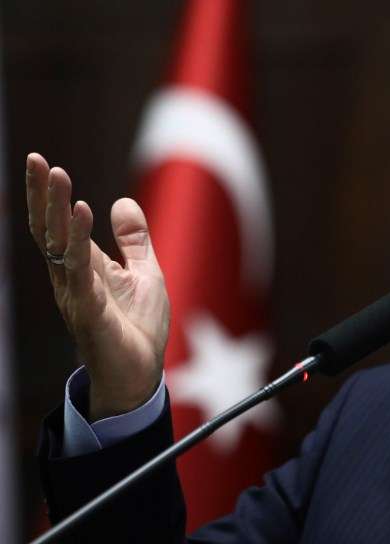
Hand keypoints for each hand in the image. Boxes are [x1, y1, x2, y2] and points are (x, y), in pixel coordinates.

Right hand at [26, 153, 168, 420]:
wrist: (140, 375)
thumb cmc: (138, 328)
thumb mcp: (144, 273)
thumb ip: (133, 241)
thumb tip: (122, 202)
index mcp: (82, 268)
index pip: (58, 225)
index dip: (50, 195)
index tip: (44, 162)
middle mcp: (70, 278)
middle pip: (50, 229)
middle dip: (43, 194)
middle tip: (37, 159)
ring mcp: (76, 294)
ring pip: (59, 245)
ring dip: (57, 209)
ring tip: (56, 175)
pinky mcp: (89, 311)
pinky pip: (80, 270)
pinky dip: (79, 239)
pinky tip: (81, 212)